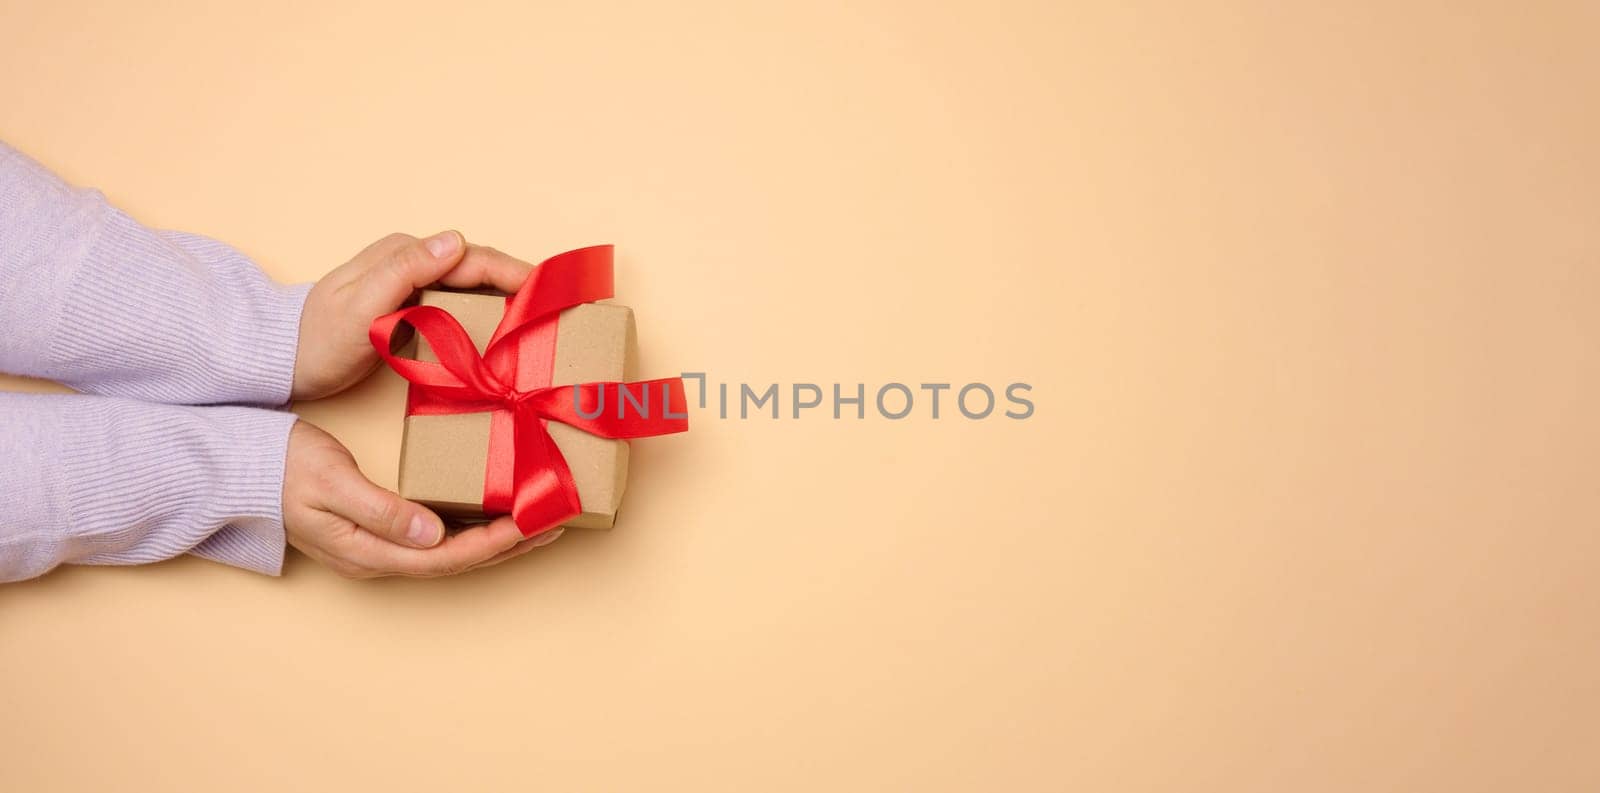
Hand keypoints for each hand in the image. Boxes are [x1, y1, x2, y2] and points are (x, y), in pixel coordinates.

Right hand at [283, 420, 561, 577]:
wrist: (237, 469)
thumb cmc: (280, 468)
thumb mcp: (330, 482)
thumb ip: (380, 510)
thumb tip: (432, 533)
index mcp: (370, 552)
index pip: (447, 557)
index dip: (494, 543)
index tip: (532, 523)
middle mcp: (379, 559)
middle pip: (458, 561)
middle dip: (510, 546)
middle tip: (555, 524)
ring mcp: (378, 549)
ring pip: (451, 553)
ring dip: (496, 541)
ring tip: (538, 523)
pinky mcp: (379, 531)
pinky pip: (438, 539)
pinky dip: (472, 529)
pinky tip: (493, 516)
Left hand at [292, 231, 534, 400]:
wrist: (282, 361)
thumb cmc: (318, 340)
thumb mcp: (361, 307)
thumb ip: (405, 271)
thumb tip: (455, 241)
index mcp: (404, 254)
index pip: (473, 258)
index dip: (516, 272)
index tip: (549, 291)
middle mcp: (412, 262)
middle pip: (480, 270)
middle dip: (521, 285)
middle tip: (557, 309)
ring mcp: (413, 284)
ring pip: (473, 287)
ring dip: (507, 301)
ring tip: (541, 322)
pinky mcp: (412, 307)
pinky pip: (459, 305)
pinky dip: (485, 315)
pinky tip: (502, 334)